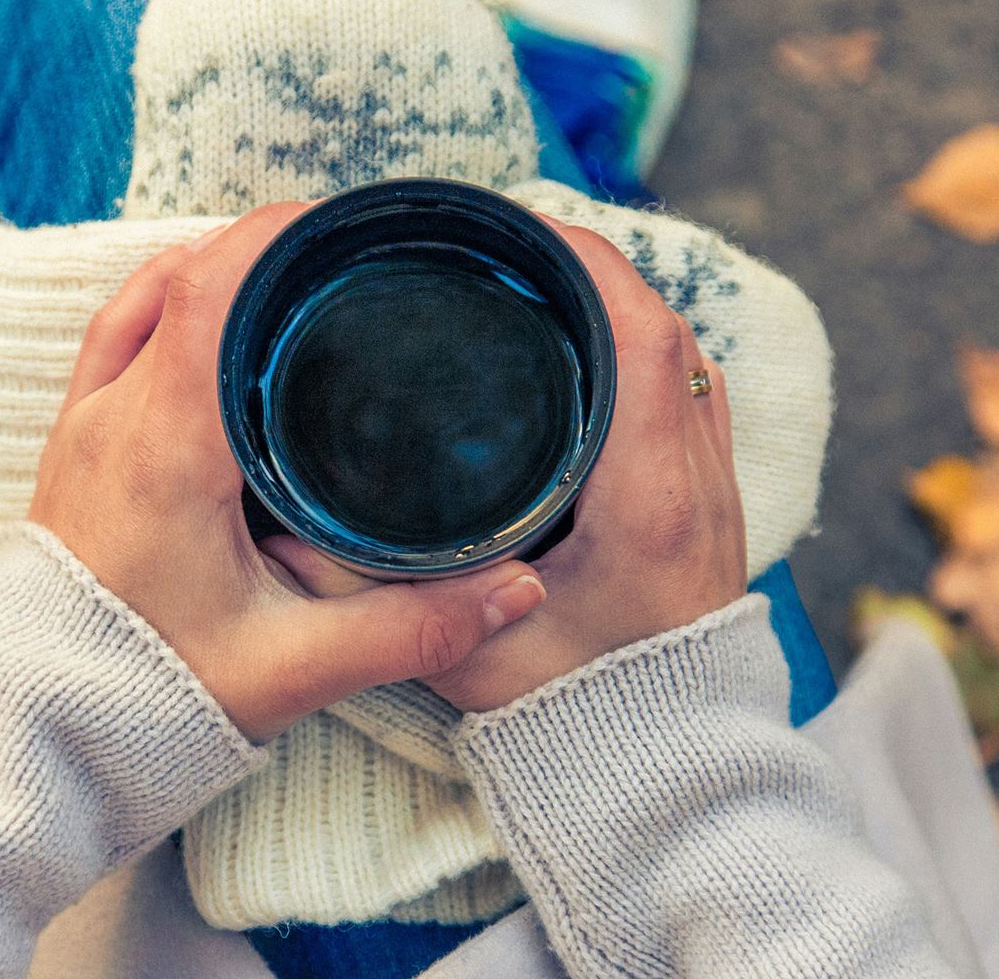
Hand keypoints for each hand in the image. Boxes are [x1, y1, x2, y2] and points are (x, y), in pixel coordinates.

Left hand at [28, 205, 548, 741]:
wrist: (41, 737)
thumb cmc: (150, 700)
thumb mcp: (293, 668)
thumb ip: (411, 627)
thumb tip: (519, 587)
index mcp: (165, 448)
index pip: (210, 291)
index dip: (274, 236)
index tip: (343, 220)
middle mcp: (112, 419)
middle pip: (181, 277)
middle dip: (262, 246)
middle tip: (344, 247)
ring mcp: (82, 429)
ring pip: (141, 299)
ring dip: (212, 271)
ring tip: (292, 273)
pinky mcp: (72, 450)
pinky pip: (115, 339)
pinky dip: (168, 307)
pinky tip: (218, 324)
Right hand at [262, 219, 747, 712]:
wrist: (669, 769)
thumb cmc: (578, 719)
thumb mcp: (462, 659)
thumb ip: (376, 598)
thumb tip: (285, 534)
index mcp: (645, 500)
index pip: (639, 336)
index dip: (583, 261)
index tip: (515, 228)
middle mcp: (694, 480)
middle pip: (664, 324)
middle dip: (588, 267)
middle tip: (505, 245)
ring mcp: (714, 490)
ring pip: (683, 354)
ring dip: (618, 306)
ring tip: (535, 282)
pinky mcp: (712, 505)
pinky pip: (691, 392)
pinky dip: (642, 352)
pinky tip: (582, 354)